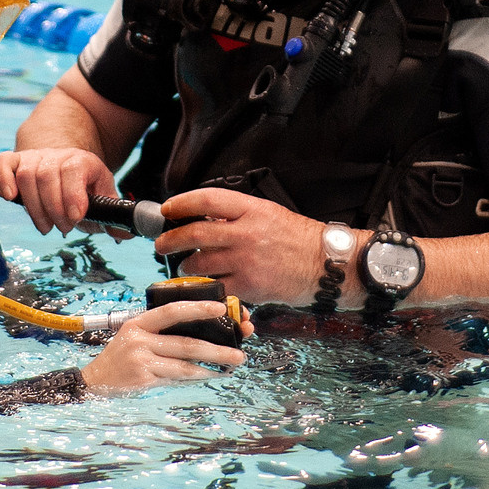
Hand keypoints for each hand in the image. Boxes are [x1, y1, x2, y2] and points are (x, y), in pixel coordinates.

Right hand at [0, 147, 117, 234]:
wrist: (63, 164)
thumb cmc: (82, 188)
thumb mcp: (101, 197)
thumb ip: (113, 216)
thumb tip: (127, 233)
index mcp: (83, 161)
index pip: (74, 170)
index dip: (72, 194)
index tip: (74, 218)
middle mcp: (57, 156)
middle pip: (47, 176)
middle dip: (54, 208)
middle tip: (63, 228)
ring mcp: (34, 157)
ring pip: (27, 175)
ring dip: (34, 207)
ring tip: (45, 226)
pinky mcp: (15, 161)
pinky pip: (4, 163)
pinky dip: (4, 179)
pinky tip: (10, 197)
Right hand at [79, 300, 251, 394]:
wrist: (94, 381)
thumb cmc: (121, 356)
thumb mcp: (134, 335)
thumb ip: (160, 332)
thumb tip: (203, 331)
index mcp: (139, 322)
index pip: (172, 310)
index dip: (198, 308)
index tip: (221, 308)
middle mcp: (139, 339)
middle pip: (186, 342)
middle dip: (217, 347)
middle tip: (240, 350)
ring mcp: (141, 360)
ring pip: (185, 364)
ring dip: (212, 365)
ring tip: (232, 365)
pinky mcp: (143, 379)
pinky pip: (176, 378)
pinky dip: (196, 377)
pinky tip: (210, 375)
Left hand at [153, 188, 330, 307]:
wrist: (327, 266)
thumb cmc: (300, 240)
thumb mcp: (270, 215)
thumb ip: (239, 216)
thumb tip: (206, 219)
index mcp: (252, 210)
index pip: (206, 200)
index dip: (181, 204)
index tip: (168, 208)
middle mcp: (246, 233)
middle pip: (195, 234)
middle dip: (170, 239)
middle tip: (161, 243)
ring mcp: (246, 261)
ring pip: (200, 264)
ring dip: (186, 266)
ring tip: (185, 267)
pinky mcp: (250, 286)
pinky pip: (217, 287)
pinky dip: (206, 288)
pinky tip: (204, 287)